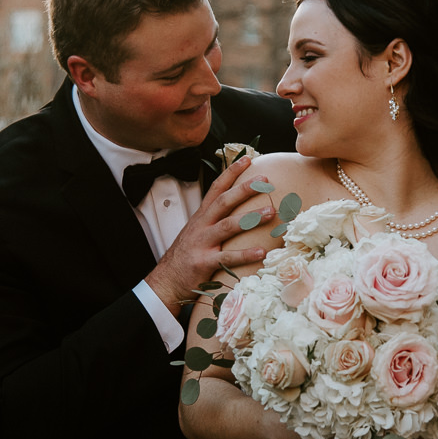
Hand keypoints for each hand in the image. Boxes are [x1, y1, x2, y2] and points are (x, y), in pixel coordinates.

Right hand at [146, 156, 275, 309]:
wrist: (166, 280)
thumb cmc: (187, 255)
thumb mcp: (198, 232)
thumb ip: (214, 220)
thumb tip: (238, 209)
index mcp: (201, 216)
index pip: (216, 188)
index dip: (231, 172)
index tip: (247, 158)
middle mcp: (201, 226)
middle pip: (224, 202)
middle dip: (244, 189)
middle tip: (265, 180)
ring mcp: (202, 243)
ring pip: (228, 226)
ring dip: (251, 218)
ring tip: (271, 212)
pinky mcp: (204, 262)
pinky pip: (227, 257)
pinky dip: (245, 254)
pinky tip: (262, 252)